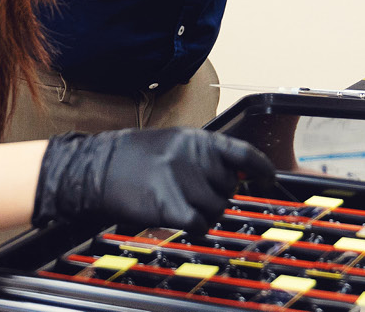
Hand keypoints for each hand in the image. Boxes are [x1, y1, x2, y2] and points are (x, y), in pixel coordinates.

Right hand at [32, 128, 275, 231]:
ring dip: (203, 213)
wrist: (95, 168)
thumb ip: (204, 156)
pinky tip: (180, 218)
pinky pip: (198, 222)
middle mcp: (191, 155)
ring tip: (180, 204)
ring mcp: (179, 178)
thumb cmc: (133, 159)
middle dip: (217, 196)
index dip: (261, 167)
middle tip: (193, 194)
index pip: (241, 152)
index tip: (270, 178)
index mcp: (195, 138)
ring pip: (215, 208)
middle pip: (229, 187)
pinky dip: (194, 225)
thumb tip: (239, 173)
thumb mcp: (172, 144)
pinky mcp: (167, 202)